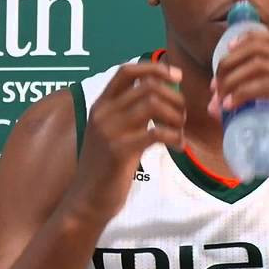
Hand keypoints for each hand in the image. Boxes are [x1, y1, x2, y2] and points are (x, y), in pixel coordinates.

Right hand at [62, 62, 183, 224]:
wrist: (86, 201)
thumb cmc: (105, 169)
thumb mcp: (114, 133)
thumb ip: (130, 113)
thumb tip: (159, 92)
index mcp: (100, 106)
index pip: (126, 70)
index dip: (155, 68)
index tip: (176, 77)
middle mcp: (102, 114)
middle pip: (147, 86)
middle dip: (174, 97)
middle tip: (182, 116)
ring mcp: (109, 131)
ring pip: (153, 104)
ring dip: (176, 116)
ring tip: (179, 131)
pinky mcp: (119, 151)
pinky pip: (156, 132)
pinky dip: (175, 136)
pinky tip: (178, 146)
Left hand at [209, 32, 268, 181]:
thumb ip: (249, 110)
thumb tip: (215, 108)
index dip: (246, 40)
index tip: (226, 54)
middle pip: (260, 48)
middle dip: (230, 62)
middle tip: (215, 86)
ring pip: (259, 64)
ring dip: (232, 79)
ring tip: (219, 99)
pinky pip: (266, 86)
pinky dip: (242, 93)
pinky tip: (229, 106)